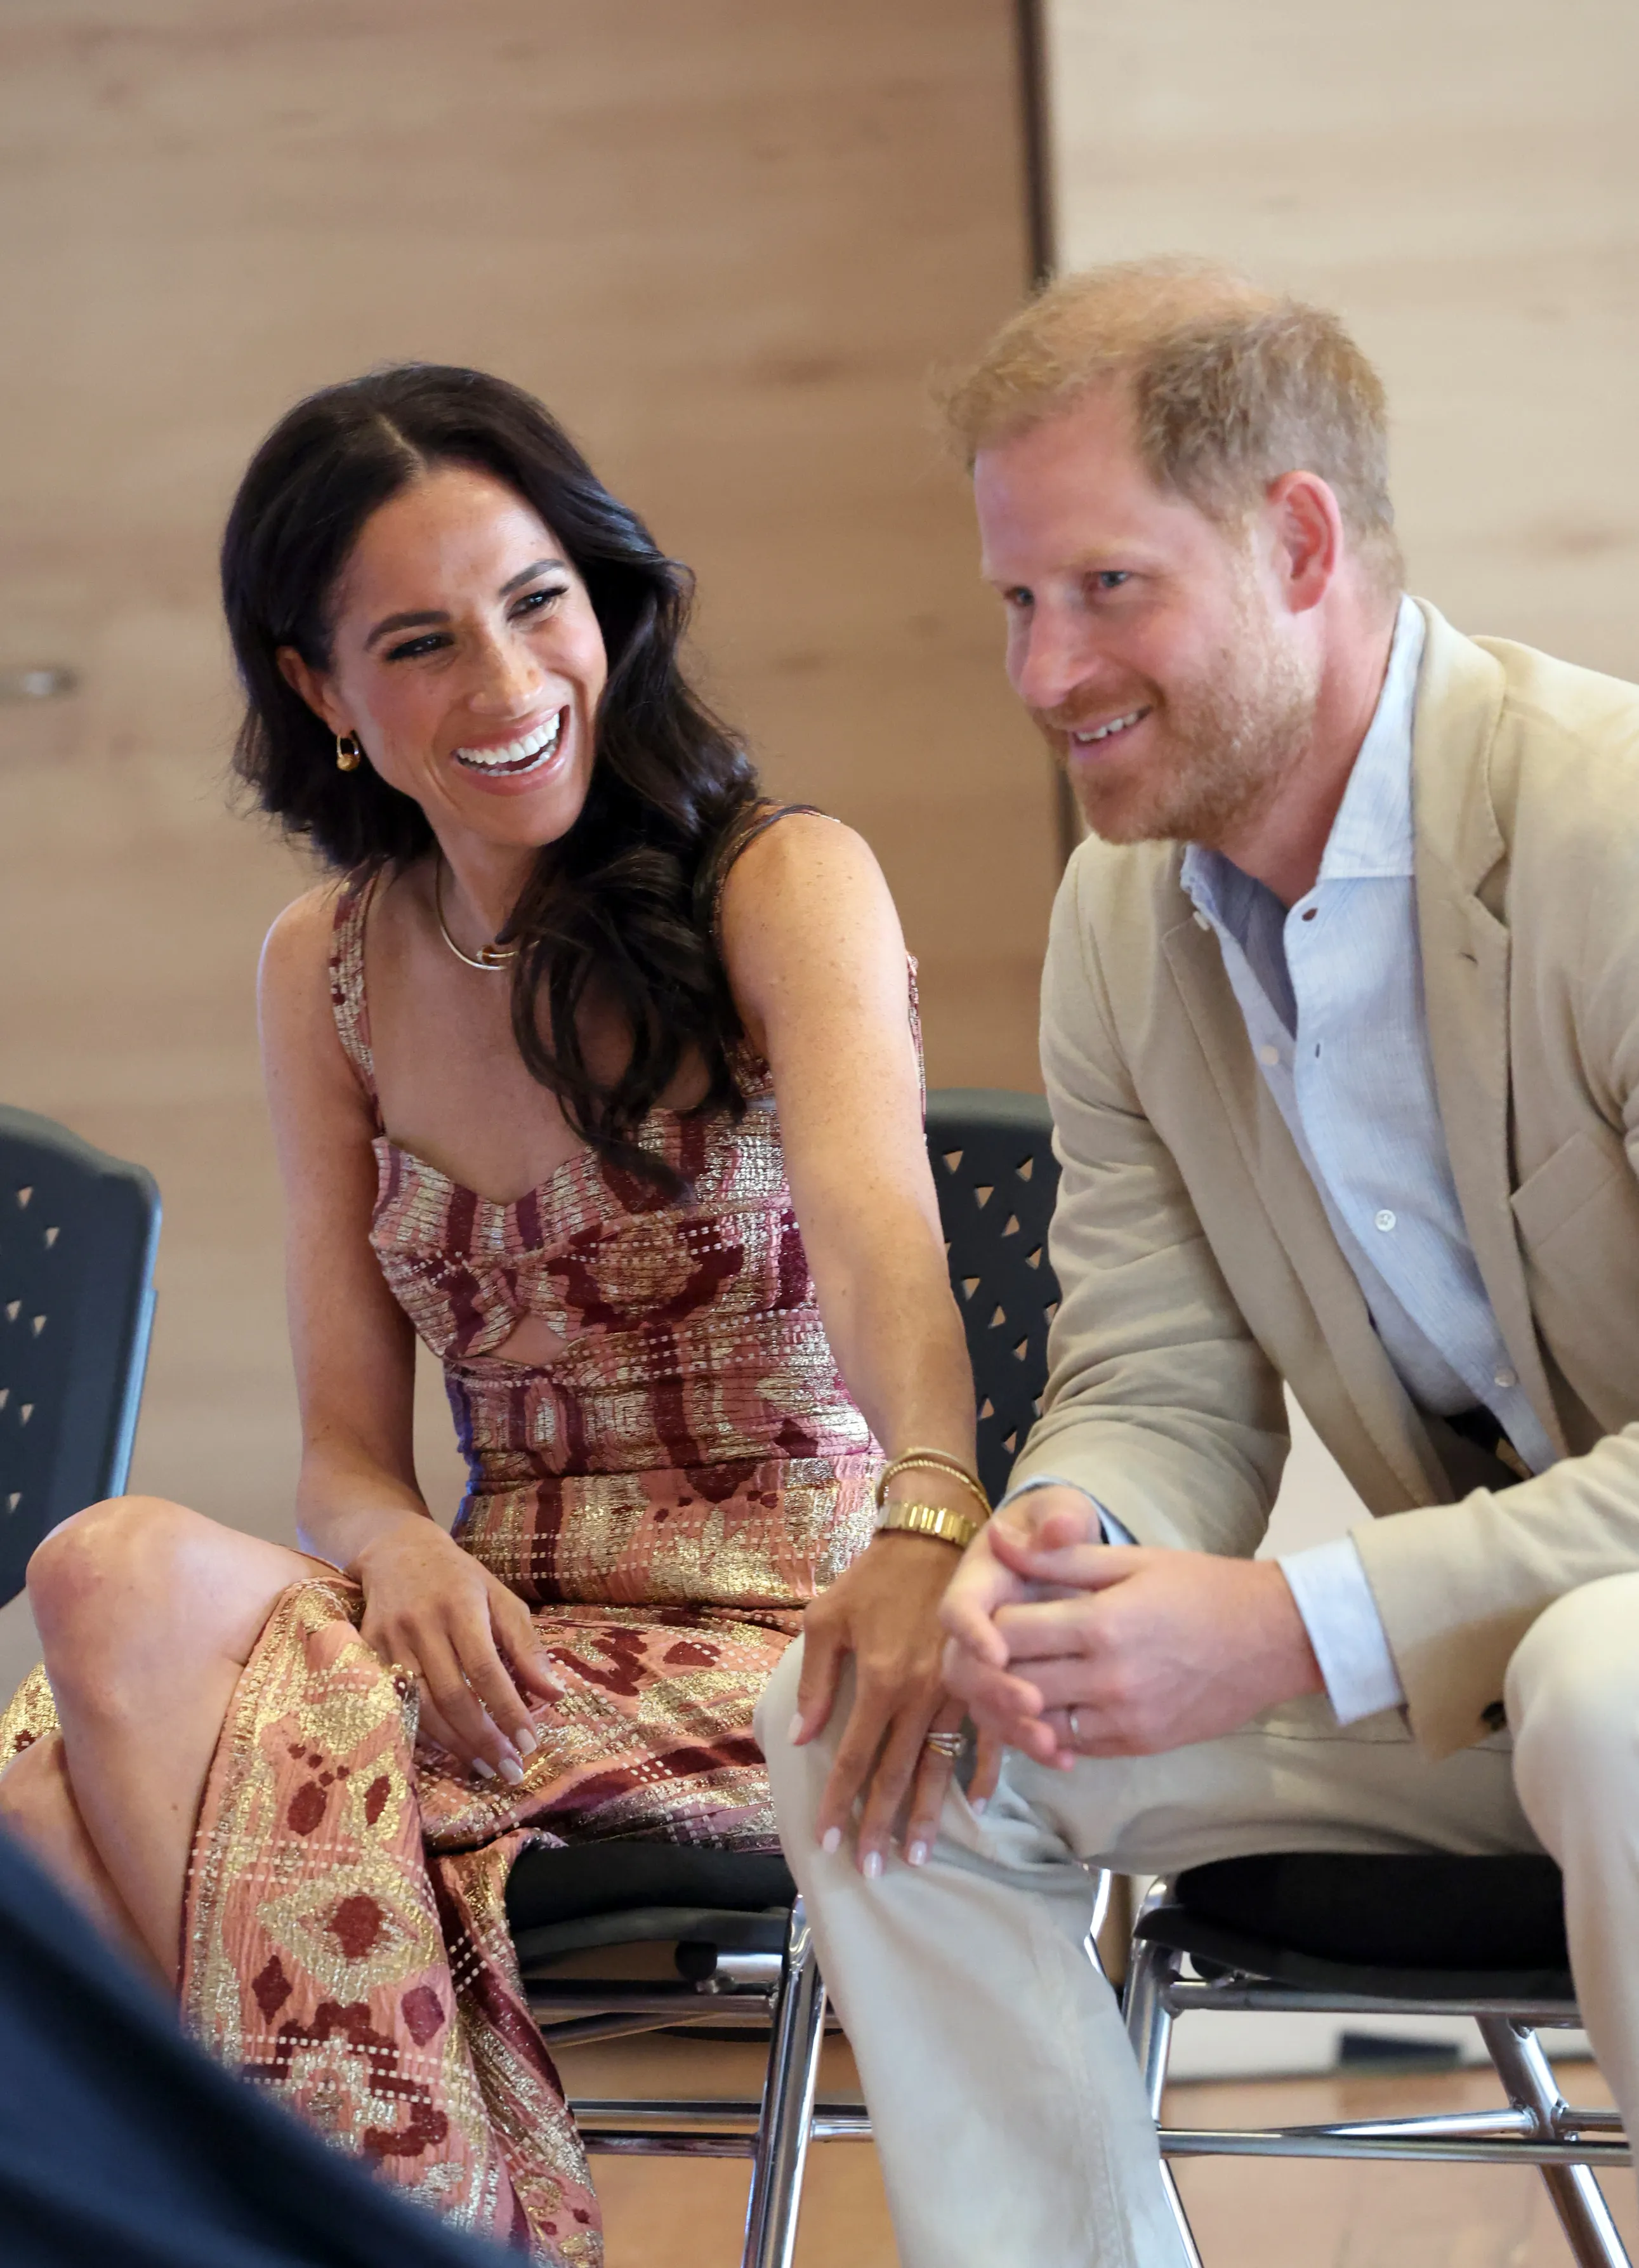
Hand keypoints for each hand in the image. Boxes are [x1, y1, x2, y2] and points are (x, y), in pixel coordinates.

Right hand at [350, 1516, 562, 1782]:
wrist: (395, 1551)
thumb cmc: (459, 1579)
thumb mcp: (501, 1598)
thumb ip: (526, 1646)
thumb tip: (556, 1695)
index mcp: (460, 1607)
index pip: (486, 1670)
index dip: (508, 1711)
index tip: (529, 1745)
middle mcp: (422, 1625)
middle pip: (452, 1696)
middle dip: (483, 1739)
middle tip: (509, 1770)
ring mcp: (389, 1641)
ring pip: (421, 1708)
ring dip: (455, 1745)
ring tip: (484, 1767)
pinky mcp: (366, 1653)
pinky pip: (395, 1704)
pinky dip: (422, 1733)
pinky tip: (447, 1749)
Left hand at [790, 1533, 998, 1875]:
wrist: (935, 1536)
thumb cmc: (874, 1576)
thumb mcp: (827, 1618)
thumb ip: (817, 1682)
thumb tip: (800, 1737)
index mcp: (877, 1680)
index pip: (853, 1758)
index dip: (839, 1803)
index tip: (828, 1842)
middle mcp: (918, 1694)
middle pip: (895, 1775)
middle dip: (881, 1826)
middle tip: (872, 1871)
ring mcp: (955, 1691)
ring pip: (939, 1766)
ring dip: (928, 1814)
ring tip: (917, 1854)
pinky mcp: (982, 1680)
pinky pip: (988, 1735)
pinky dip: (985, 1771)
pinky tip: (977, 1804)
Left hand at [943, 1520, 1321, 1765]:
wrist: (1273, 1638)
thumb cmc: (1201, 1587)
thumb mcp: (1130, 1560)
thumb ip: (1058, 1557)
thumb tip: (997, 1537)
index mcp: (1100, 1624)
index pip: (1008, 1634)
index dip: (986, 1625)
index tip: (989, 1613)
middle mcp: (1107, 1679)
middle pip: (1014, 1682)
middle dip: (992, 1667)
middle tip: (989, 1650)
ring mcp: (1124, 1719)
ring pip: (1037, 1724)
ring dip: (1018, 1704)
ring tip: (1017, 1676)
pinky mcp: (1138, 1744)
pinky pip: (1074, 1745)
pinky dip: (1053, 1729)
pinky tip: (1053, 1703)